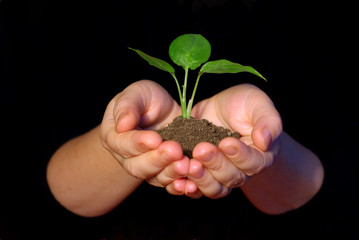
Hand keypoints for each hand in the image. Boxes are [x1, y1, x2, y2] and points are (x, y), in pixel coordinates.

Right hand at [99, 80, 195, 193]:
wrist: (163, 113)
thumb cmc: (146, 100)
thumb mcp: (137, 93)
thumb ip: (128, 105)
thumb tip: (122, 124)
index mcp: (114, 136)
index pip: (122, 144)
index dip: (138, 143)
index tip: (156, 139)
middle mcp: (126, 157)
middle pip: (137, 166)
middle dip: (157, 159)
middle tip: (175, 151)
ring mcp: (145, 168)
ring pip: (154, 177)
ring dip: (171, 172)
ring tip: (186, 164)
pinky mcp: (163, 173)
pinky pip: (169, 184)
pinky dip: (180, 184)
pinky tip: (191, 182)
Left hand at [187, 83, 281, 198]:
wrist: (220, 110)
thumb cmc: (243, 104)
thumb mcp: (257, 103)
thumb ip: (267, 120)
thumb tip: (265, 140)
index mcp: (260, 155)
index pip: (253, 162)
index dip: (240, 155)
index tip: (226, 142)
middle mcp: (242, 170)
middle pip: (231, 177)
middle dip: (216, 164)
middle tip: (201, 149)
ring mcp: (220, 175)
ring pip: (214, 188)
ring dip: (201, 179)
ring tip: (189, 164)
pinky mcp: (202, 174)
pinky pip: (196, 189)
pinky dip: (187, 187)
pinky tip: (178, 180)